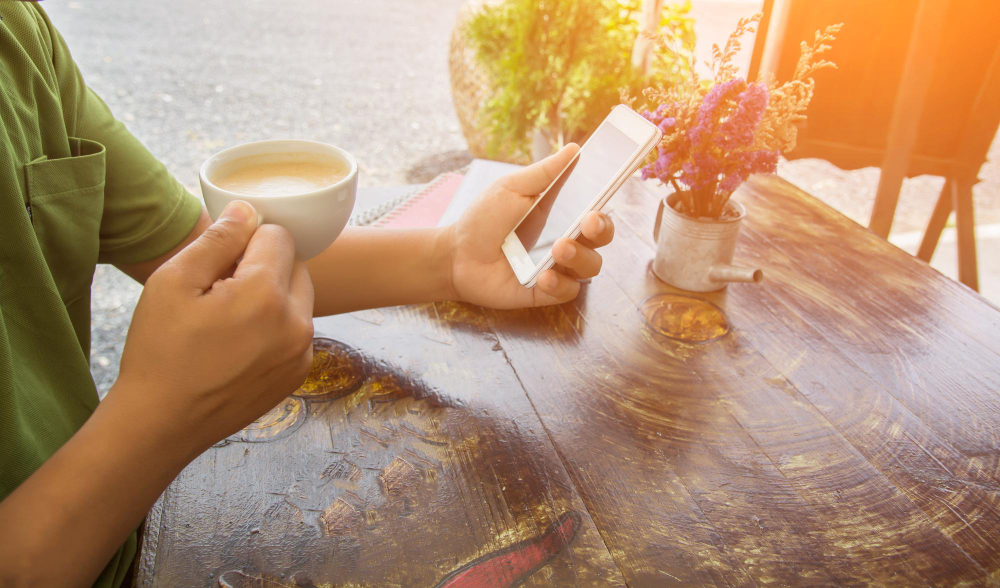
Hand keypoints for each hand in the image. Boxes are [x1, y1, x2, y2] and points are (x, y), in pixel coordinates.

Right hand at [109, 201, 314, 455]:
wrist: (162, 423)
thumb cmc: (160, 351)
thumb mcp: (174, 281)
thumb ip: (219, 239)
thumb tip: (247, 209)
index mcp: (267, 294)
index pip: (279, 236)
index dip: (246, 240)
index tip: (219, 264)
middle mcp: (296, 323)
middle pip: (295, 265)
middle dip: (264, 266)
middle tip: (220, 292)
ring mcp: (302, 352)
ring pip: (298, 298)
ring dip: (272, 296)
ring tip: (228, 320)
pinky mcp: (298, 373)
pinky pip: (297, 330)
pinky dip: (276, 327)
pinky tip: (238, 344)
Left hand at [445, 144, 615, 308]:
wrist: (455, 255)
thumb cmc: (484, 219)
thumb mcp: (511, 189)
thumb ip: (543, 173)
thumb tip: (574, 148)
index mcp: (563, 215)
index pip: (597, 213)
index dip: (605, 209)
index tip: (602, 200)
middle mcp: (566, 242)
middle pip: (602, 240)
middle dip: (601, 231)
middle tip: (587, 223)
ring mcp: (557, 268)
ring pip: (590, 267)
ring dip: (579, 257)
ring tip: (558, 249)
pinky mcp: (545, 292)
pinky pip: (568, 292)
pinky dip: (559, 285)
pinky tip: (543, 277)